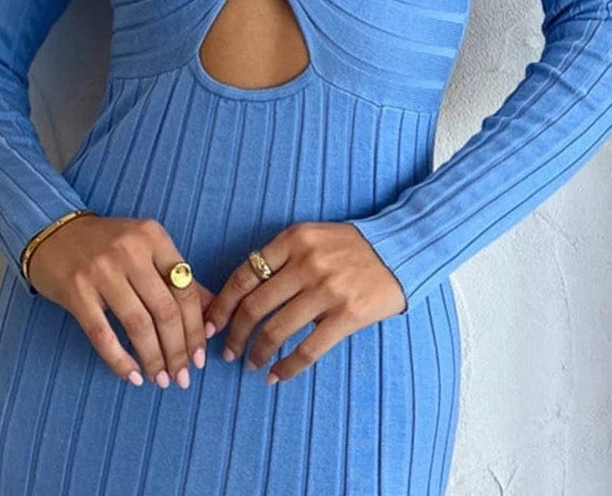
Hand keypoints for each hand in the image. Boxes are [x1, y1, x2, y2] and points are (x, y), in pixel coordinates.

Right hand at [28, 214, 214, 389]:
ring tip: (161, 380)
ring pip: (138, 325)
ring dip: (153, 358)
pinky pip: (103, 334)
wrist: (54, 233)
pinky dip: (120, 360)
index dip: (196, 328)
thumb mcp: (147, 249)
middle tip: (183, 377)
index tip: (200, 356)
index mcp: (154, 237)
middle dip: (178, 350)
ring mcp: (101, 270)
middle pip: (165, 310)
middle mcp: (130, 251)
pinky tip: (132, 375)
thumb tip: (211, 313)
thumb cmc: (108, 244)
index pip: (185, 289)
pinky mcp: (76, 291)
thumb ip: (178, 276)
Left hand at [202, 222, 405, 384]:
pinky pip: (308, 348)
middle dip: (234, 334)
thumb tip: (245, 293)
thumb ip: (282, 257)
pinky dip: (287, 367)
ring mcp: (327, 289)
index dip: (222, 304)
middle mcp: (307, 263)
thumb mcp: (312, 236)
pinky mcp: (348, 315)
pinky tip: (276, 376)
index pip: (244, 275)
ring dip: (257, 352)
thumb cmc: (351, 245)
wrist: (400, 249)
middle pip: (254, 305)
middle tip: (227, 352)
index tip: (211, 325)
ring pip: (276, 329)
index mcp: (293, 239)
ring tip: (250, 365)